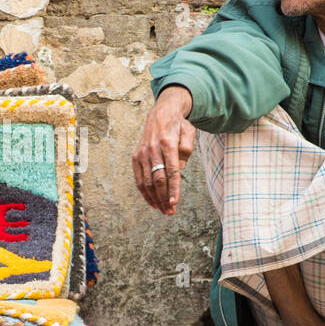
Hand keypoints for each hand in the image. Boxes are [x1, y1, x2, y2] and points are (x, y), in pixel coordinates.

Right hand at [132, 86, 196, 214]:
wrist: (160, 113)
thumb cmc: (178, 126)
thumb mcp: (189, 132)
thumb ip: (186, 150)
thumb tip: (179, 170)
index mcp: (168, 143)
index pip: (171, 171)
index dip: (173, 188)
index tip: (174, 202)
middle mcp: (152, 149)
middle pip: (158, 179)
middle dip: (164, 198)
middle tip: (170, 212)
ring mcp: (142, 154)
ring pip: (147, 181)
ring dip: (154, 198)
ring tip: (163, 210)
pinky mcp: (135, 157)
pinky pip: (139, 178)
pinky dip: (144, 192)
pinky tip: (152, 202)